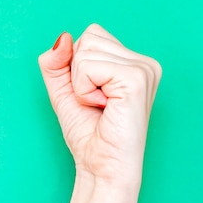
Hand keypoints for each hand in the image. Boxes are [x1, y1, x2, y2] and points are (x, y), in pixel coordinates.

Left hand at [38, 24, 161, 192]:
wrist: (101, 168)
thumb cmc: (90, 134)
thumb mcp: (64, 90)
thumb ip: (56, 61)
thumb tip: (63, 38)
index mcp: (136, 62)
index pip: (92, 34)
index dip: (78, 66)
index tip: (93, 96)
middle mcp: (146, 63)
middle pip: (89, 37)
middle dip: (78, 73)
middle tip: (97, 103)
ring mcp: (144, 69)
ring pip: (85, 50)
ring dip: (80, 84)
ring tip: (101, 107)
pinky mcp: (136, 80)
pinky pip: (87, 67)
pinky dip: (83, 90)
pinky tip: (104, 108)